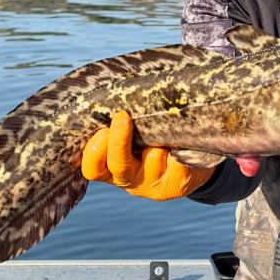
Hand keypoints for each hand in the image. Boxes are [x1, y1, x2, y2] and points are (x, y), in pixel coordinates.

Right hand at [81, 111, 214, 200]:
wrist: (187, 164)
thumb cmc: (150, 140)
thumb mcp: (131, 133)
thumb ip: (119, 123)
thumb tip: (116, 96)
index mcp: (111, 169)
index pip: (92, 168)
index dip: (94, 151)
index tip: (102, 130)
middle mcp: (130, 179)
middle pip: (118, 165)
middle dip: (118, 140)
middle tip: (122, 116)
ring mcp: (154, 183)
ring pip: (152, 157)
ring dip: (157, 140)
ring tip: (164, 128)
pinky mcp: (177, 183)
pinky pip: (178, 161)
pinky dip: (179, 148)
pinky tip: (180, 141)